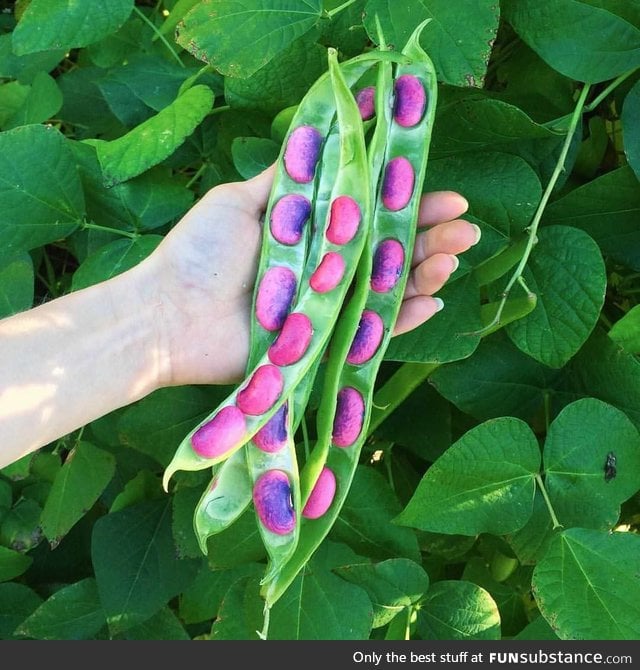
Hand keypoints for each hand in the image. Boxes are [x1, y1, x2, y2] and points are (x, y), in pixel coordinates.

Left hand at [147, 165, 479, 386]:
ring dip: (426, 275)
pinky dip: (402, 320)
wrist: (170, 313)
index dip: (409, 205)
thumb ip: (287, 176)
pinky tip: (432, 301)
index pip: (373, 217)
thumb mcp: (242, 200)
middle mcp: (326, 271)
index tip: (445, 194)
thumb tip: (322, 137)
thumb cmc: (199, 253)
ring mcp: (327, 309)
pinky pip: (372, 334)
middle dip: (431, 239)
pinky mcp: (323, 344)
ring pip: (388, 292)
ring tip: (453, 257)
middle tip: (466, 229)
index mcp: (312, 233)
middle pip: (389, 254)